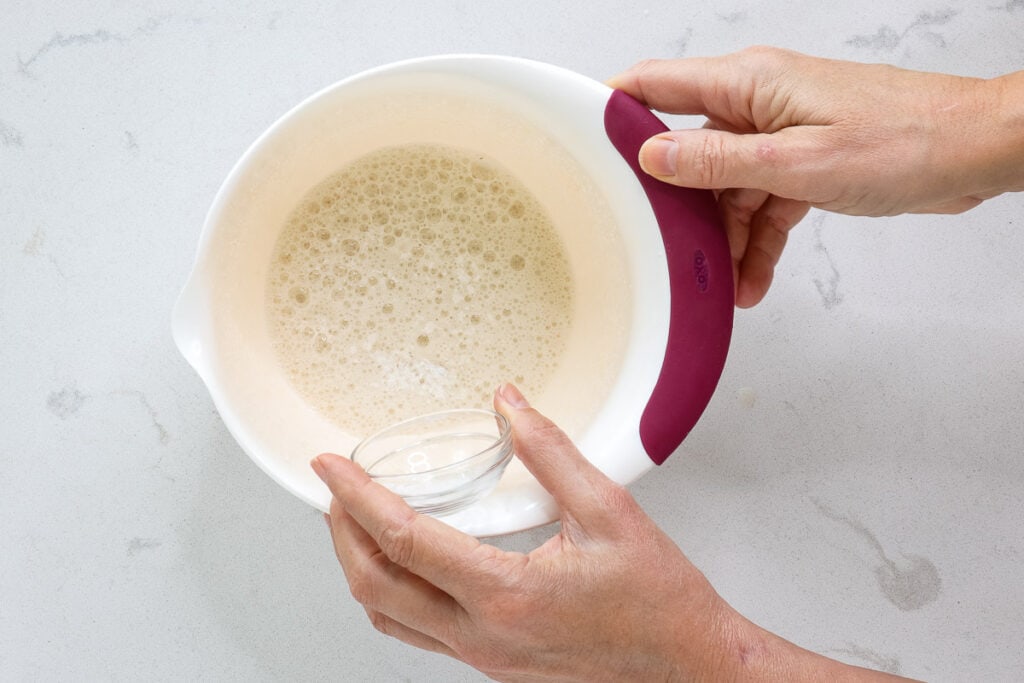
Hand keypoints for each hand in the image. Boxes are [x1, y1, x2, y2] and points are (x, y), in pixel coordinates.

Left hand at [312, 384, 911, 680]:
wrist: (688, 667)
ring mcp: (484, 658)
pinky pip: (418, 634)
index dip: (357, 495)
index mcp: (506, 594)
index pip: (404, 539)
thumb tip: (509, 404)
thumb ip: (551, 451)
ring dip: (360, 567)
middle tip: (333, 488)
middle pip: (375, 586)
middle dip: (340, 533)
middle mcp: (483, 635)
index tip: (332, 465)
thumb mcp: (609, 510)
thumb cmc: (659, 601)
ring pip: (388, 619)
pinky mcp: (492, 664)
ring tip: (354, 522)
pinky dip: (392, 595)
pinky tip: (405, 565)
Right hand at [609, 47, 1023, 306]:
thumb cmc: (904, 139)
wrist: (973, 152)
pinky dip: (755, 242)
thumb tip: (653, 157)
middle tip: (656, 243)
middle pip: (687, 151)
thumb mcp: (798, 162)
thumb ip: (718, 163)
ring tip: (721, 283)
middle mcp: (758, 105)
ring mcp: (779, 136)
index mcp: (749, 84)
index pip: (656, 86)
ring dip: (721, 237)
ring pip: (724, 189)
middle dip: (673, 202)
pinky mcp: (801, 164)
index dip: (612, 108)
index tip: (577, 138)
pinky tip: (752, 279)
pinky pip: (760, 205)